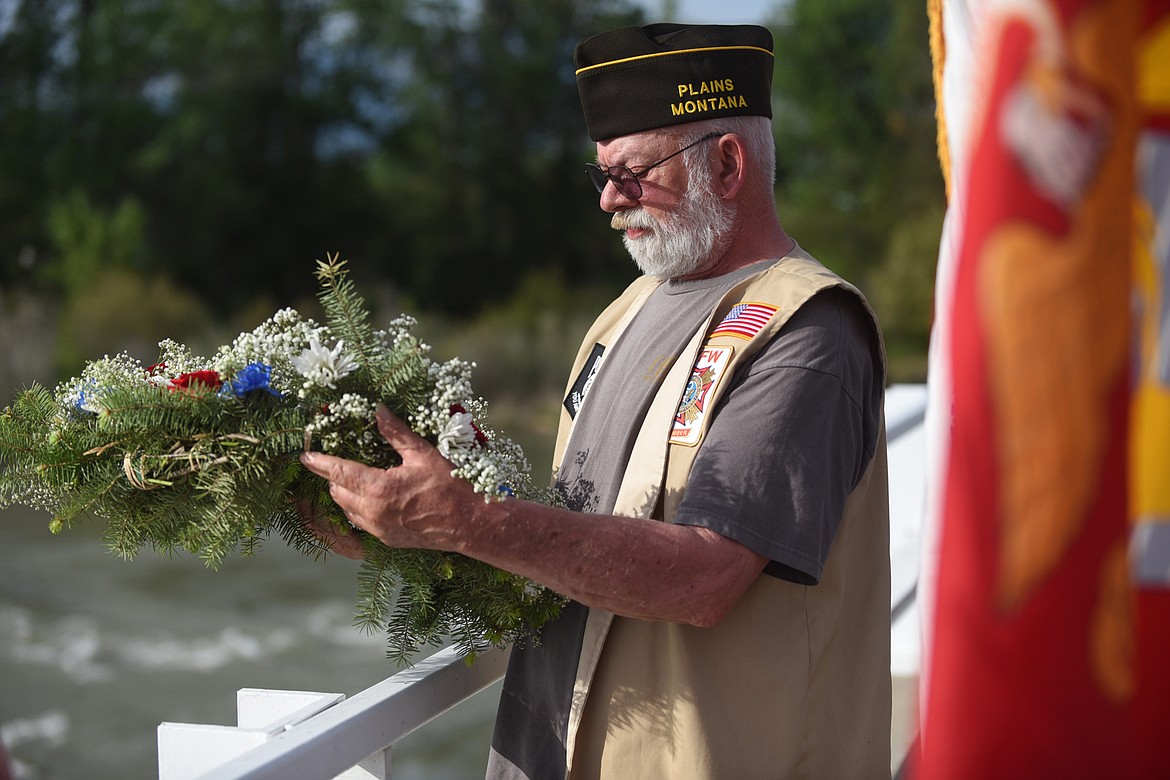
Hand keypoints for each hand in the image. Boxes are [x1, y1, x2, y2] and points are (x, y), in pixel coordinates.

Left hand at [298, 404, 474, 550]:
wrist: (472, 525)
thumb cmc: (451, 486)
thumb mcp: (423, 454)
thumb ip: (395, 433)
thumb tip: (377, 410)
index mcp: (378, 489)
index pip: (337, 472)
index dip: (318, 462)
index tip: (304, 454)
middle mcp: (373, 512)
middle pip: (338, 491)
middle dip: (332, 475)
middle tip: (334, 459)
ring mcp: (379, 529)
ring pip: (347, 509)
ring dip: (344, 492)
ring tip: (352, 476)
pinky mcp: (388, 539)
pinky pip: (361, 522)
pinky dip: (358, 508)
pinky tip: (371, 496)